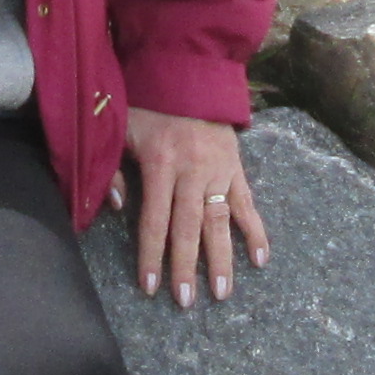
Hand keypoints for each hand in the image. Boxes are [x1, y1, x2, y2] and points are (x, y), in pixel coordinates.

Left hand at [117, 106, 267, 307]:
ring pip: (219, 221)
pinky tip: (260, 259)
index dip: (152, 256)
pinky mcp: (237, 167)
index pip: (154, 221)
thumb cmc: (147, 104)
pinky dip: (255, 231)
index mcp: (160, 164)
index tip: (150, 288)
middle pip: (188, 228)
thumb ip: (114, 170)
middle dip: (186, 267)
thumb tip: (115, 209)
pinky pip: (247, 203)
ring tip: (222, 292)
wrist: (189, 72)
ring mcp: (219, 171)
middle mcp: (192, 171)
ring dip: (221, 259)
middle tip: (187, 302)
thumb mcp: (121, 130)